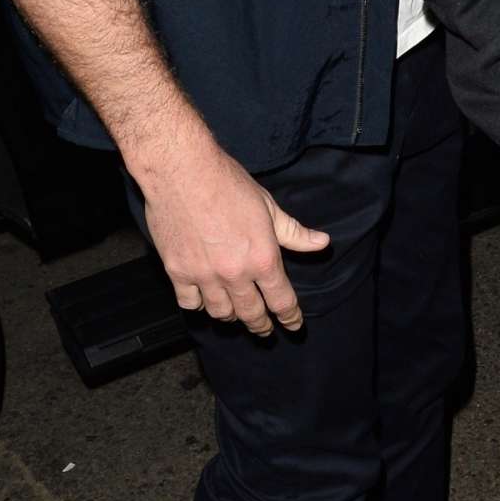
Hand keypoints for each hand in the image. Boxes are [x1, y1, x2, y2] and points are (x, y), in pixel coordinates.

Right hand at [140, 140, 328, 335]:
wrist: (182, 170)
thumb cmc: (227, 183)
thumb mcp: (268, 206)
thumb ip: (294, 232)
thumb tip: (322, 243)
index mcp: (263, 258)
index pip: (281, 301)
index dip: (290, 317)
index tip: (292, 325)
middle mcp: (235, 273)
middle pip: (251, 314)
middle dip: (261, 325)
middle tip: (265, 330)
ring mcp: (204, 276)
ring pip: (221, 313)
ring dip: (232, 317)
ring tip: (236, 315)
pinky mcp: (177, 271)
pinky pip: (190, 303)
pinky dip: (199, 305)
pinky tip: (204, 301)